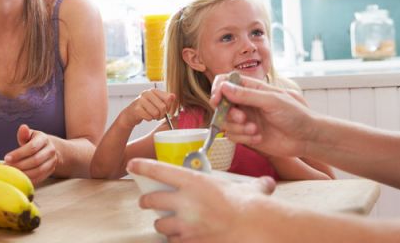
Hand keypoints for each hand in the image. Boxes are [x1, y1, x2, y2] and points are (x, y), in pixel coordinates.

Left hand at [5, 124, 57, 183]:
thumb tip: (23, 127)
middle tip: (7, 167)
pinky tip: (19, 178)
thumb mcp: (29, 135)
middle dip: (19, 165)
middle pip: (35, 160)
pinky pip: (40, 177)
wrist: (49, 149)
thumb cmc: (34, 141)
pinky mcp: (51, 170)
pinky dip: (29, 179)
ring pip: (38, 170)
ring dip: (24, 174)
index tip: (6, 158)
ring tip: (12, 173)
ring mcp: (52, 161)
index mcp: (44, 139)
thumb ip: (24, 134)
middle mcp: (50, 150)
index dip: (18, 154)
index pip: (32, 147)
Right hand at [122, 89, 174, 127]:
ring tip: (151, 115)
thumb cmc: (146, 108)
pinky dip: (149, 119)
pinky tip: (145, 116)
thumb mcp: (157, 102)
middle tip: (158, 115)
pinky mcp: (136, 108)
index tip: (165, 109)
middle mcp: (147, 93)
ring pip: (156, 113)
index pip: (168, 98)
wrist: (131, 114)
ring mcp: (141, 100)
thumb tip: (173, 96)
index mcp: (154, 90)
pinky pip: (149, 117)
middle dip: (162, 114)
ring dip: (155, 117)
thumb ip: (167, 99)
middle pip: (163, 107)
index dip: (168, 107)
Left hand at [127, 158, 274, 240]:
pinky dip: (175, 240)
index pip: (159, 170)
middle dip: (147, 201)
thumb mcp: (249, 189)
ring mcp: (185, 224)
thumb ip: (253, 186)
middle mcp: (185, 201)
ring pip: (160, 224)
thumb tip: (267, 184)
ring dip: (161, 223)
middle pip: (151, 200)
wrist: (255, 228)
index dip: (142, 166)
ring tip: (167, 223)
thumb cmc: (252, 206)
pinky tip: (182, 238)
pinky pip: (173, 242)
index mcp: (194, 181)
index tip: (131, 165)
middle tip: (146, 201)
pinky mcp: (189, 242)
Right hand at [210, 74, 316, 157]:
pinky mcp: (247, 135)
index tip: (217, 100)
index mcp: (252, 89)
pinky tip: (259, 137)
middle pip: (222, 104)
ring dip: (238, 128)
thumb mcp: (272, 101)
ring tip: (255, 130)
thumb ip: (247, 95)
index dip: (218, 89)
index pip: (226, 82)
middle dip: (228, 113)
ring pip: (225, 122)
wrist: (306, 138)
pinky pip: (233, 136)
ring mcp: (246, 119)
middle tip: (242, 118)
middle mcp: (246, 103)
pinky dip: (244, 138)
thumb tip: (224, 87)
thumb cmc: (295, 115)